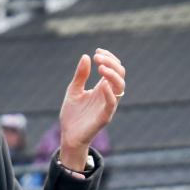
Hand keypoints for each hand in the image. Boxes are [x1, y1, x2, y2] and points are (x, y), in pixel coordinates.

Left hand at [58, 48, 124, 169]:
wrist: (69, 136)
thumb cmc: (72, 115)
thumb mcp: (74, 91)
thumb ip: (80, 76)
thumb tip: (86, 56)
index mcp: (103, 87)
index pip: (114, 68)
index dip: (109, 58)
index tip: (97, 52)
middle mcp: (108, 95)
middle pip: (120, 74)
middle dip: (111, 63)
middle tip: (97, 57)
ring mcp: (108, 105)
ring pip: (120, 86)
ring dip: (112, 75)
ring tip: (100, 67)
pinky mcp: (105, 117)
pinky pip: (112, 103)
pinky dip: (110, 93)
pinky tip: (102, 84)